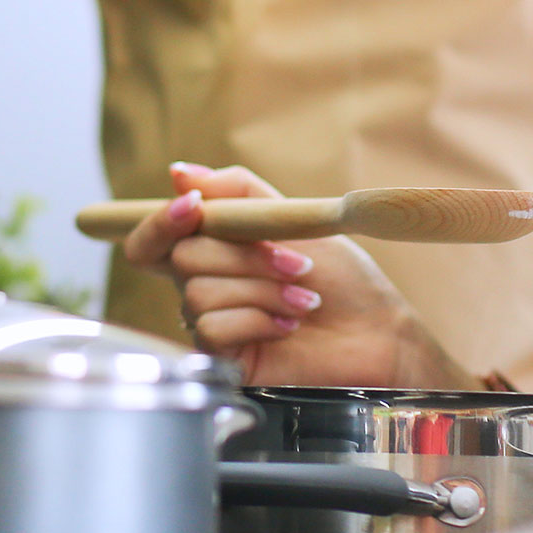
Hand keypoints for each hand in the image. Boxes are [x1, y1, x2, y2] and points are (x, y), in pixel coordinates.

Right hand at [119, 162, 470, 388]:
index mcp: (215, 251)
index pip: (153, 238)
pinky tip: (288, 326)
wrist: (380, 334)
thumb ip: (236, 193)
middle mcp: (206, 287)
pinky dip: (257, 320)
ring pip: (199, 293)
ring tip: (304, 300)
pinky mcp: (225, 360)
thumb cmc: (343, 280)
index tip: (194, 206)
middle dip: (245, 255)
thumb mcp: (291, 219)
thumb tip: (178, 173)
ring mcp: (213, 324)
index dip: (161, 220)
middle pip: (182, 257)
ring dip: (261, 289)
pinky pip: (211, 328)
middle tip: (297, 264)